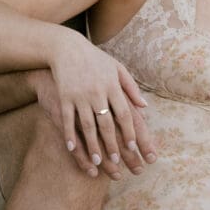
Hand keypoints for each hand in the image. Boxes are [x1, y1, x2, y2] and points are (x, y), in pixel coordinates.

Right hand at [46, 33, 157, 179]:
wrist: (67, 48)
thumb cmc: (94, 59)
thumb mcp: (116, 68)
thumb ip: (131, 87)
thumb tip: (145, 107)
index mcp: (112, 85)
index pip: (124, 113)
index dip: (130, 132)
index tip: (134, 148)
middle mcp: (98, 92)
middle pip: (107, 123)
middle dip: (113, 144)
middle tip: (117, 162)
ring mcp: (80, 95)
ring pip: (88, 125)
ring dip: (93, 145)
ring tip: (98, 162)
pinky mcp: (65, 97)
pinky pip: (68, 120)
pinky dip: (70, 136)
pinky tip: (73, 149)